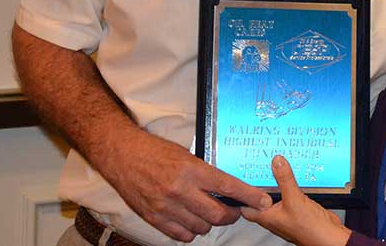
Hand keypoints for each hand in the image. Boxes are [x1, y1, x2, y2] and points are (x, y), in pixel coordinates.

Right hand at [94, 126, 272, 241]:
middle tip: (235, 210)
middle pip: (217, 214)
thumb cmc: (154, 151)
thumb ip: (204, 172)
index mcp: (191, 170)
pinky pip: (181, 235)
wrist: (122, 155)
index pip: (228, 187)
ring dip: (210, 223)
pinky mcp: (154, 218)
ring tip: (210, 214)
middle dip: (232, 214)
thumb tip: (226, 188)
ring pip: (201, 227)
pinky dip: (191, 231)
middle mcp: (180, 190)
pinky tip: (192, 221)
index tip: (263, 202)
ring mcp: (166, 206)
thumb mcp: (185, 155)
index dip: (249, 196)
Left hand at [240, 156, 351, 245]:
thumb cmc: (309, 229)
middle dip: (258, 185)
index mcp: (267, 217)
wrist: (329, 237)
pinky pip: (289, 196)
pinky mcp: (297, 211)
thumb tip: (276, 162)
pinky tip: (292, 180)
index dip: (241, 193)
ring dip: (275, 185)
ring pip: (275, 197)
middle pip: (260, 199)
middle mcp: (274, 217)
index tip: (241, 176)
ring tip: (274, 169)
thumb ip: (284, 179)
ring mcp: (286, 214)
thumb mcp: (294, 198)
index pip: (245, 206)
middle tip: (256, 169)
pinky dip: (288, 187)